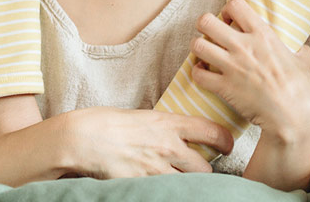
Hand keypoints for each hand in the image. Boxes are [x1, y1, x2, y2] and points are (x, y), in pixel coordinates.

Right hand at [57, 107, 232, 177]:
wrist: (82, 138)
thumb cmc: (106, 122)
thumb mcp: (142, 116)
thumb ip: (163, 126)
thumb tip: (175, 134)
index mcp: (168, 123)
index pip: (211, 130)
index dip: (225, 140)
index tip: (227, 144)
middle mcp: (168, 146)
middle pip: (205, 166)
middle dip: (206, 171)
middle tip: (202, 170)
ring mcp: (156, 168)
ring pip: (189, 184)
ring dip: (189, 185)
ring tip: (181, 182)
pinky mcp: (144, 185)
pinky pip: (167, 193)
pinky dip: (170, 193)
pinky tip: (164, 190)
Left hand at [191, 0, 309, 140]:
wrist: (293, 117)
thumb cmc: (302, 90)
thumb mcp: (304, 62)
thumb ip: (299, 51)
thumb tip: (302, 49)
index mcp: (263, 35)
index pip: (236, 4)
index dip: (228, 9)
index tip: (229, 18)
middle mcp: (244, 46)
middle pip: (206, 21)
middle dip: (204, 25)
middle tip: (211, 33)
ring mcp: (232, 66)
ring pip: (197, 45)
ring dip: (198, 48)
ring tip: (205, 53)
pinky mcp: (224, 87)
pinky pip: (197, 74)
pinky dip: (197, 73)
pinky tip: (204, 73)